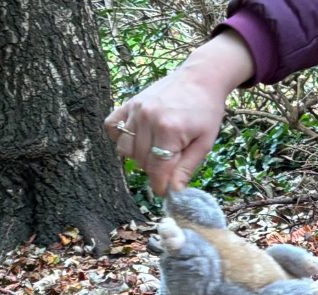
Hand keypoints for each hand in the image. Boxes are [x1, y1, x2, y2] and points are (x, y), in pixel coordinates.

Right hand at [105, 30, 254, 194]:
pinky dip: (120, 138)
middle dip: (155, 170)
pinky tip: (137, 139)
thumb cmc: (206, 112)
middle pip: (141, 162)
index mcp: (169, 130)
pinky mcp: (129, 103)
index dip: (161, 186)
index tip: (166, 191)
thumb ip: (186, 169)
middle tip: (170, 163)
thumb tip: (174, 193)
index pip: (157, 170)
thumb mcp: (204, 144)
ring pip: (125, 149)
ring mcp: (136, 109)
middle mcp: (148, 118)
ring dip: (139, 157)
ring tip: (156, 150)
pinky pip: (112, 127)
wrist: (200, 78)